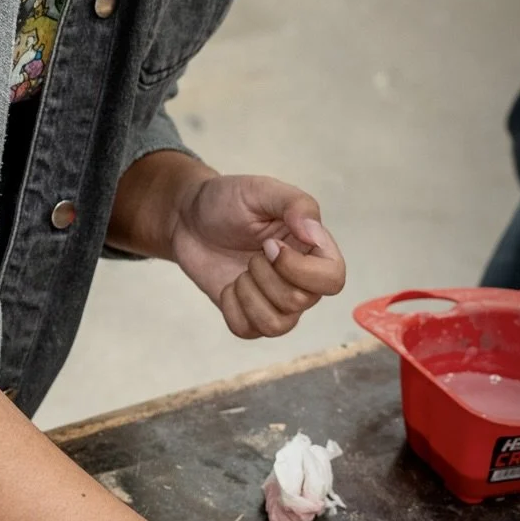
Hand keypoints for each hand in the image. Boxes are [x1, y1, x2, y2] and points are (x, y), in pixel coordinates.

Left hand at [170, 174, 345, 338]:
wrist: (187, 216)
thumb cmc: (228, 200)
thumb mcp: (262, 190)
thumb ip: (296, 204)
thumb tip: (314, 234)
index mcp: (311, 250)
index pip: (332, 279)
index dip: (300, 269)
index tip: (270, 245)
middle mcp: (300, 280)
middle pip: (300, 302)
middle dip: (265, 276)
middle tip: (251, 254)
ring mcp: (273, 300)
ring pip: (276, 324)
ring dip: (249, 295)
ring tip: (240, 272)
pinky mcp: (246, 312)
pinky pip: (247, 330)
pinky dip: (232, 308)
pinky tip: (228, 285)